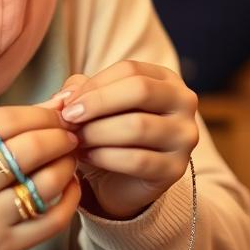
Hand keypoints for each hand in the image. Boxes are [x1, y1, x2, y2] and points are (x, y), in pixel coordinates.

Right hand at [0, 102, 81, 249]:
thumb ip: (1, 128)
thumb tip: (56, 104)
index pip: (6, 120)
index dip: (40, 113)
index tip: (56, 116)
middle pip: (29, 148)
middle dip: (59, 137)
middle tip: (69, 136)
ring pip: (46, 183)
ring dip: (67, 165)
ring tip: (69, 159)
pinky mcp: (5, 246)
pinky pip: (53, 219)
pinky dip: (71, 198)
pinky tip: (70, 185)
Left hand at [55, 60, 198, 219]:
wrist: (121, 180)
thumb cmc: (109, 133)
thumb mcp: (95, 105)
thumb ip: (80, 91)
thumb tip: (65, 97)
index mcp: (166, 80)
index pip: (130, 70)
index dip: (94, 84)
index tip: (66, 102)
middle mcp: (183, 104)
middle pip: (140, 90)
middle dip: (97, 103)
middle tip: (68, 118)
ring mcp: (184, 137)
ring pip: (137, 126)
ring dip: (97, 132)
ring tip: (75, 139)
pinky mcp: (175, 169)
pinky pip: (136, 159)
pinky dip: (104, 156)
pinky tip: (86, 156)